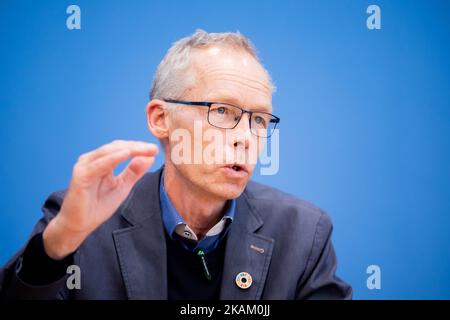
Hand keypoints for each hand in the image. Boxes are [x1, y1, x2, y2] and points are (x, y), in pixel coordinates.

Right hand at [43, 140, 158, 259]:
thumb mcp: (123, 187)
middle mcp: (92, 160)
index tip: (155, 149)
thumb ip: (134, 172)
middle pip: (117, 147)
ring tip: (145, 149)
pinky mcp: (81, 175)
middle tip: (153, 148)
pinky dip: (115, 157)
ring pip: (110, 152)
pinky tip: (128, 154)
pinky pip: (100, 164)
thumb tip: (149, 158)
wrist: (79, 225)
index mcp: (101, 162)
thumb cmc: (98, 206)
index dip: (138, 147)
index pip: (121, 148)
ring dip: (129, 149)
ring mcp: (85, 166)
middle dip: (136, 146)